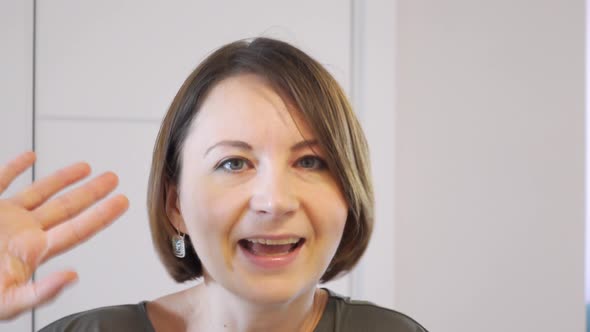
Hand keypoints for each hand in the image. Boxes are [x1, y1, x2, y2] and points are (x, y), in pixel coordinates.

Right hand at [0, 151, 128, 319]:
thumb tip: (73, 277)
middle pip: (66, 209)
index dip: (102, 216)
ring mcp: (2, 220)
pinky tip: (30, 156)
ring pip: (39, 193)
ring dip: (62, 179)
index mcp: (31, 253)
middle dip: (92, 193)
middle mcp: (22, 234)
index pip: (76, 230)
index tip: (124, 201)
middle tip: (114, 179)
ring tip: (87, 167)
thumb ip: (41, 291)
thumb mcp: (6, 300)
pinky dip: (14, 168)